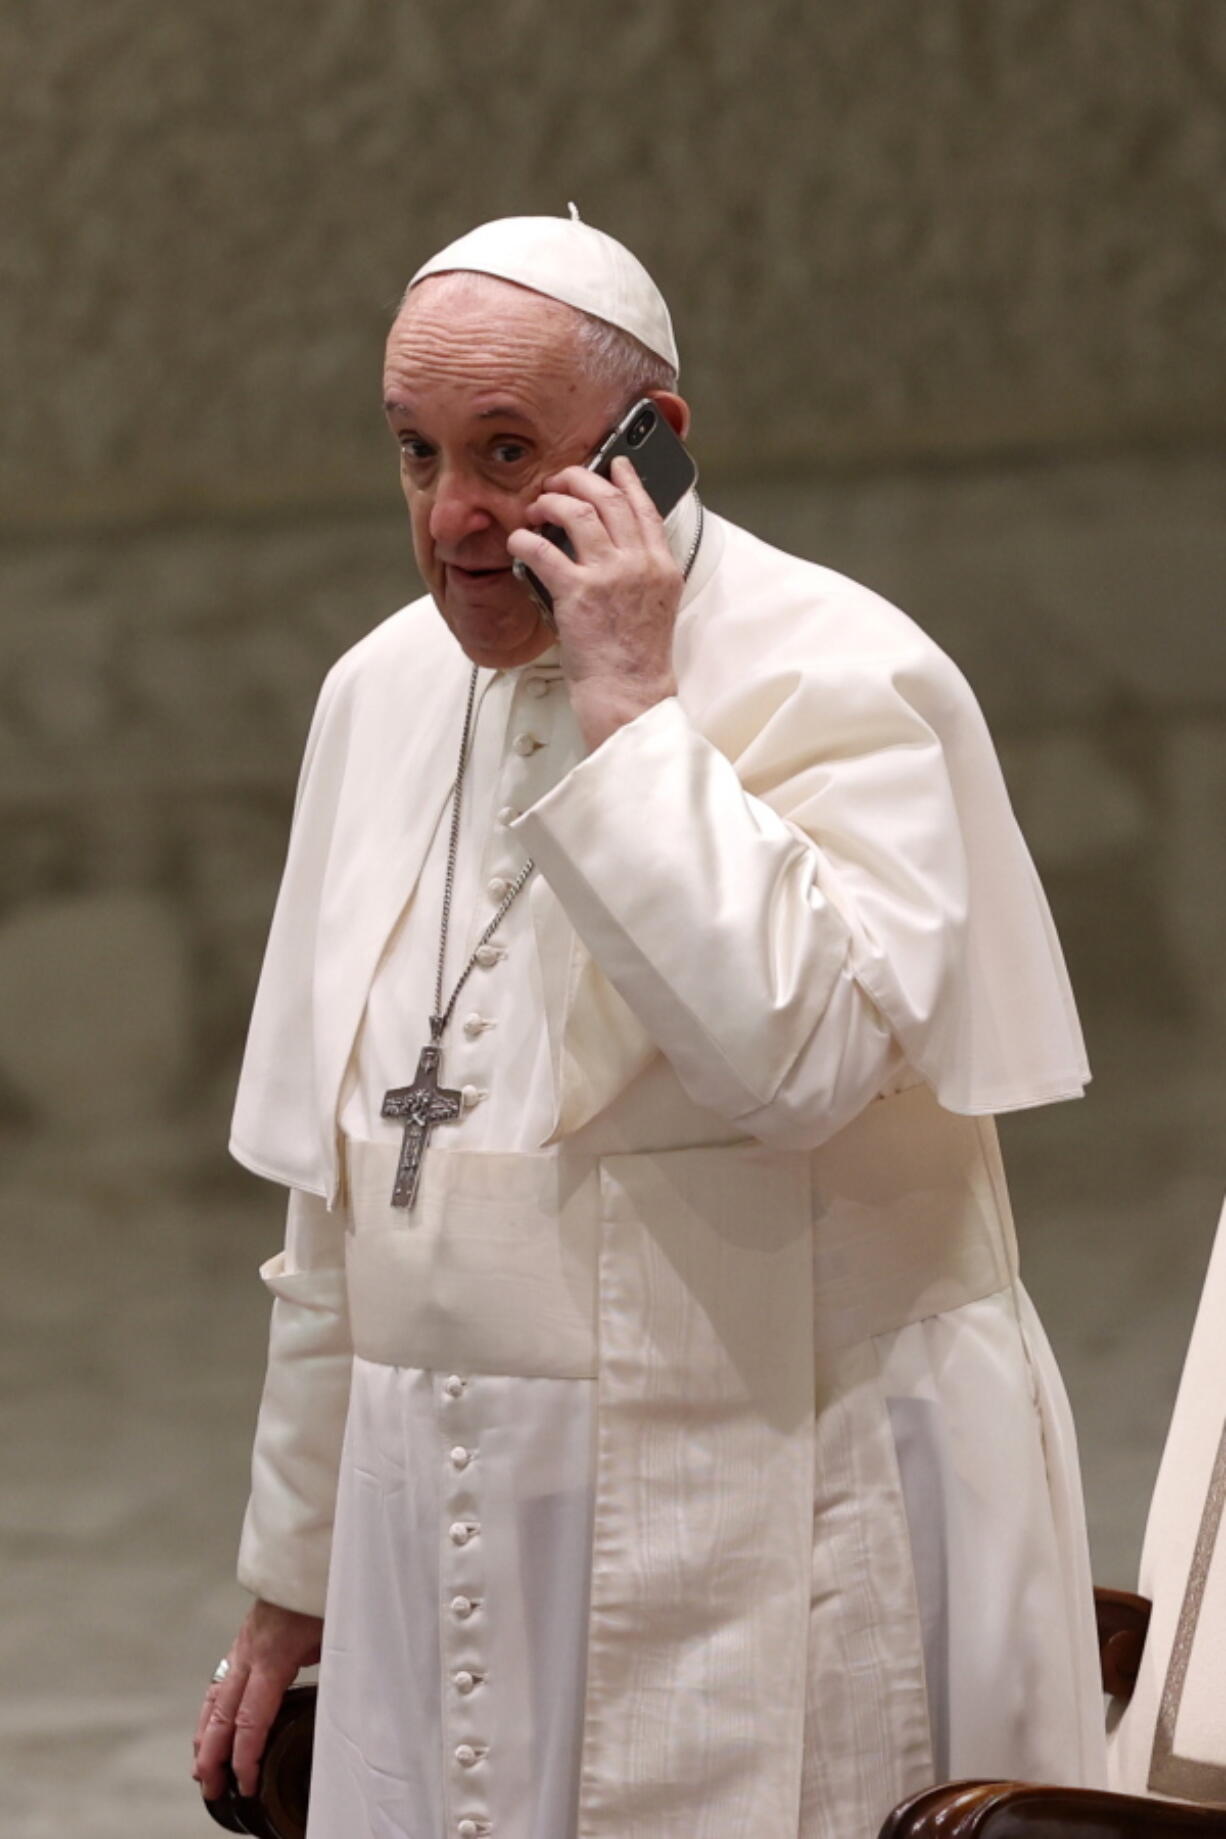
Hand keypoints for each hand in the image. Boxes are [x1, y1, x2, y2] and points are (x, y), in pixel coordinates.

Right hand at [192, 1599, 322, 1799]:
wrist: (311, 1553)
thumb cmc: (327, 1593)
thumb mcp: (336, 1636)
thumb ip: (332, 1672)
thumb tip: (339, 1705)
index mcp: (273, 1658)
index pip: (251, 1720)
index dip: (245, 1757)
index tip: (246, 1785)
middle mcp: (250, 1653)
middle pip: (222, 1714)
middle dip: (213, 1756)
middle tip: (211, 1789)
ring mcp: (244, 1644)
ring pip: (215, 1697)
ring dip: (205, 1735)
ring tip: (201, 1767)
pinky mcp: (245, 1637)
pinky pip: (221, 1678)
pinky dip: (211, 1707)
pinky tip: (210, 1723)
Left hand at [506, 456, 682, 748]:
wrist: (630, 692)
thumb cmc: (637, 660)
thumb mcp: (654, 606)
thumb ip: (640, 573)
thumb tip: (611, 548)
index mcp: (662, 566)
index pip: (646, 507)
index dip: (628, 479)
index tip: (615, 463)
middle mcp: (639, 563)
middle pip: (609, 498)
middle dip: (579, 479)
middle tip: (559, 481)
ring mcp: (609, 575)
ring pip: (577, 511)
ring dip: (550, 501)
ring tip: (535, 508)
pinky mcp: (578, 592)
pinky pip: (542, 549)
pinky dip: (524, 540)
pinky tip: (517, 542)